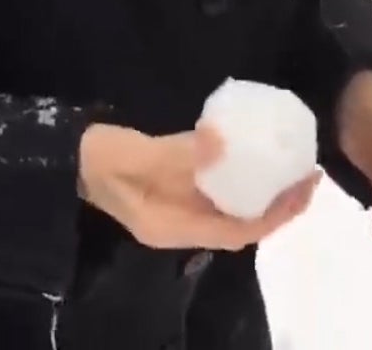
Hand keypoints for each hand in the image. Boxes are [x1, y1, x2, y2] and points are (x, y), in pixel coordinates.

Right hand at [78, 123, 322, 250]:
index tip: (305, 186)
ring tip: (289, 160)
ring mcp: (177, 205)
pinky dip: (238, 170)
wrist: (63, 156)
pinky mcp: (172, 185)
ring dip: (261, 187)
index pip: (239, 230)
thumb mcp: (136, 155)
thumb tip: (226, 141)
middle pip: (242, 221)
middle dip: (277, 202)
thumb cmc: (96, 160)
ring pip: (231, 203)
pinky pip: (215, 184)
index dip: (277, 213)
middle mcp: (182, 224)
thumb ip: (181, 152)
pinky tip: (251, 148)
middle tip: (308, 171)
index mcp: (175, 228)